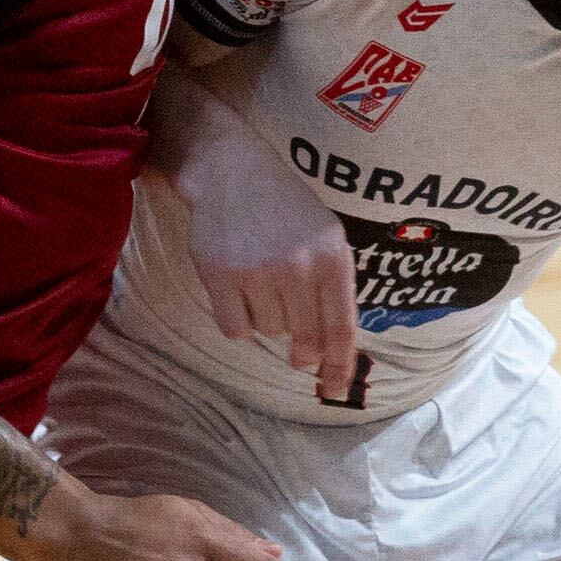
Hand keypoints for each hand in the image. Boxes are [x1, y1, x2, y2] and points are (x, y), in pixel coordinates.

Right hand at [176, 95, 362, 396]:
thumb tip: (332, 349)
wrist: (232, 171)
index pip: (341, 327)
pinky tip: (238, 289)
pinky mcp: (220, 275)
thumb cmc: (285, 209)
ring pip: (269, 331)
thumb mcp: (326, 236)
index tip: (336, 390)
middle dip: (303, 352)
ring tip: (261, 282)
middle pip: (305, 337)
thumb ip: (333, 287)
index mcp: (333, 256)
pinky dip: (238, 320)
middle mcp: (299, 264)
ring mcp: (258, 270)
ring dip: (267, 318)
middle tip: (299, 355)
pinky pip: (235, 329)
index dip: (340, 365)